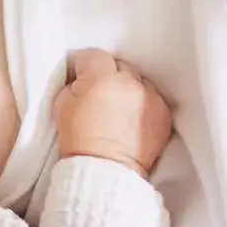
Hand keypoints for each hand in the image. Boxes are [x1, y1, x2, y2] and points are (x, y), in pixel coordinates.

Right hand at [55, 49, 171, 176]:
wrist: (105, 171)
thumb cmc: (78, 139)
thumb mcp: (62, 105)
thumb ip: (73, 84)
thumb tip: (82, 79)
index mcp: (102, 77)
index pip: (94, 55)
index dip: (85, 65)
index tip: (81, 76)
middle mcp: (130, 82)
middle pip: (120, 66)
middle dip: (110, 75)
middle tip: (101, 94)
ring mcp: (151, 97)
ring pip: (139, 81)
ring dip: (130, 89)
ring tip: (121, 108)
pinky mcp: (164, 113)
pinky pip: (154, 99)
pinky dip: (145, 104)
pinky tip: (134, 119)